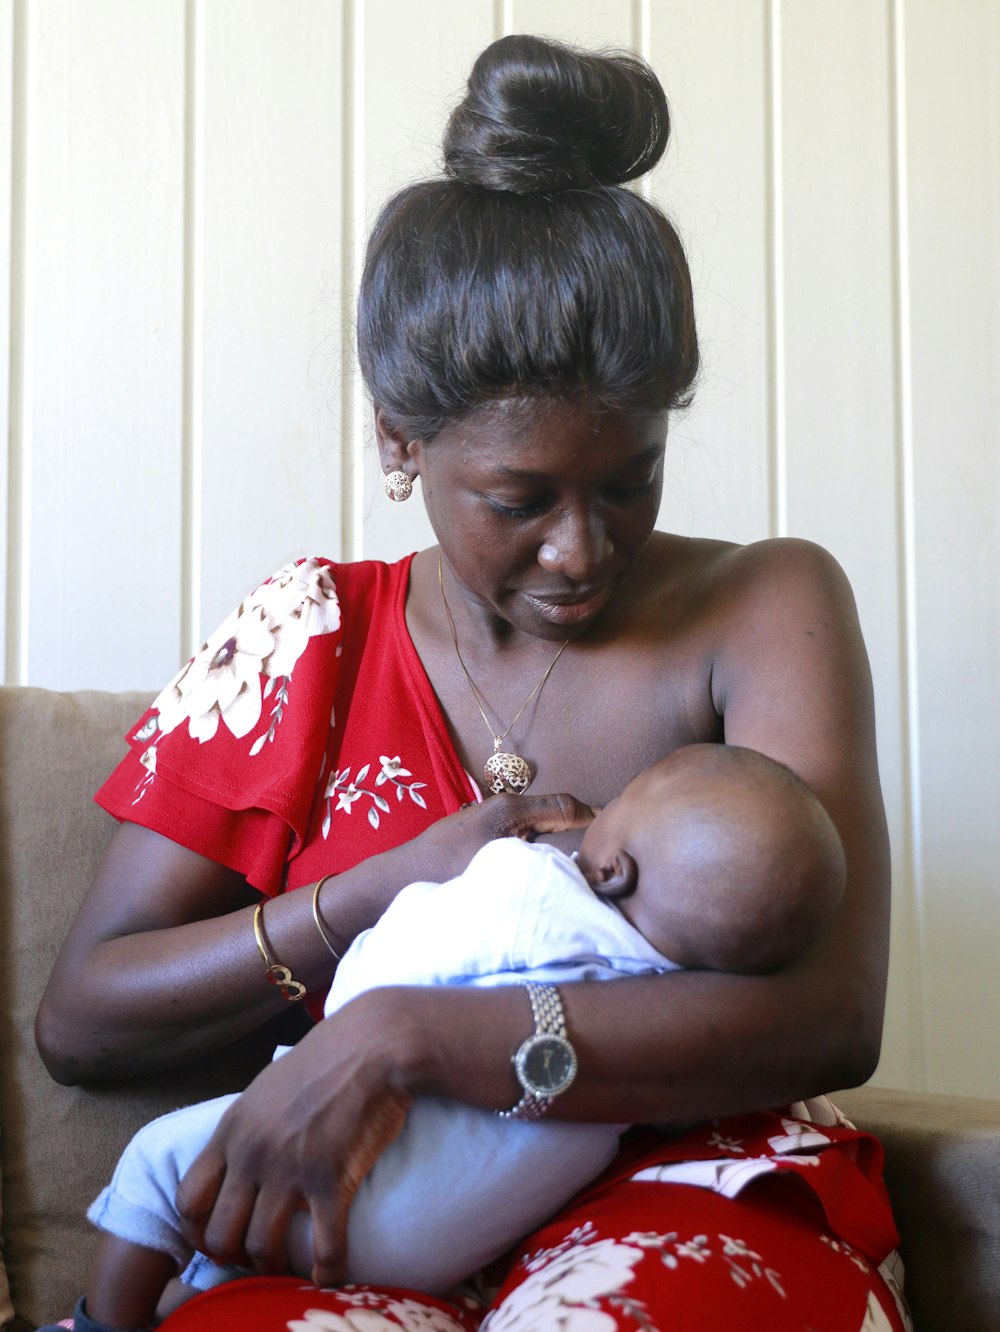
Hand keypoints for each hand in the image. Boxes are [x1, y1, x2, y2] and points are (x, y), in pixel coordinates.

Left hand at [176, 992, 412, 1286]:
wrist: (375, 1044)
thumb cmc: (327, 1058)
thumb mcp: (268, 1086)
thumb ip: (248, 1124)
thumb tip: (241, 1153)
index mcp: (233, 1129)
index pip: (189, 1199)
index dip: (199, 1230)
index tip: (218, 1238)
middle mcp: (252, 1153)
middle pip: (219, 1233)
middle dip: (232, 1255)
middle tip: (252, 1256)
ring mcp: (289, 1169)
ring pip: (261, 1246)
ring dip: (273, 1266)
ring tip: (287, 1267)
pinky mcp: (331, 1180)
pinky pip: (322, 1247)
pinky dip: (325, 1270)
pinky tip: (329, 1276)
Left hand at [400, 790, 595, 884]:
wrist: (397, 881)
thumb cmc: (445, 875)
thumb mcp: (503, 869)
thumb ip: (545, 860)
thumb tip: (583, 866)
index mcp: (511, 809)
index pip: (569, 806)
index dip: (596, 820)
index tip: (615, 840)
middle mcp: (503, 807)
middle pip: (557, 814)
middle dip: (581, 831)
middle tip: (603, 860)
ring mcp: (492, 819)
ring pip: (541, 826)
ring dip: (559, 841)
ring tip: (579, 868)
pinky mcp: (482, 834)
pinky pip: (523, 836)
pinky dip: (539, 848)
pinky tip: (543, 871)